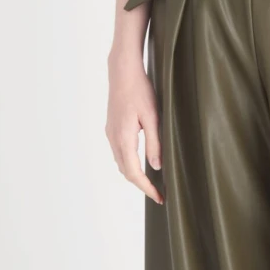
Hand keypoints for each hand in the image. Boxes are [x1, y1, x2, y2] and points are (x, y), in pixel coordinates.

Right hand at [106, 52, 163, 203]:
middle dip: (141, 185)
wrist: (122, 72)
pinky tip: (141, 163)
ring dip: (134, 175)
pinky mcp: (112, 128)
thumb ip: (154, 143)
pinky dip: (129, 163)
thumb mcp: (153, 117)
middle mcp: (113, 138)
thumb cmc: (140, 90)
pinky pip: (119, 153)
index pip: (133, 172)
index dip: (146, 187)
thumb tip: (156, 167)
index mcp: (124, 138)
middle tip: (158, 193)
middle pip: (125, 171)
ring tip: (152, 181)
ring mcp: (110, 133)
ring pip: (121, 163)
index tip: (159, 197)